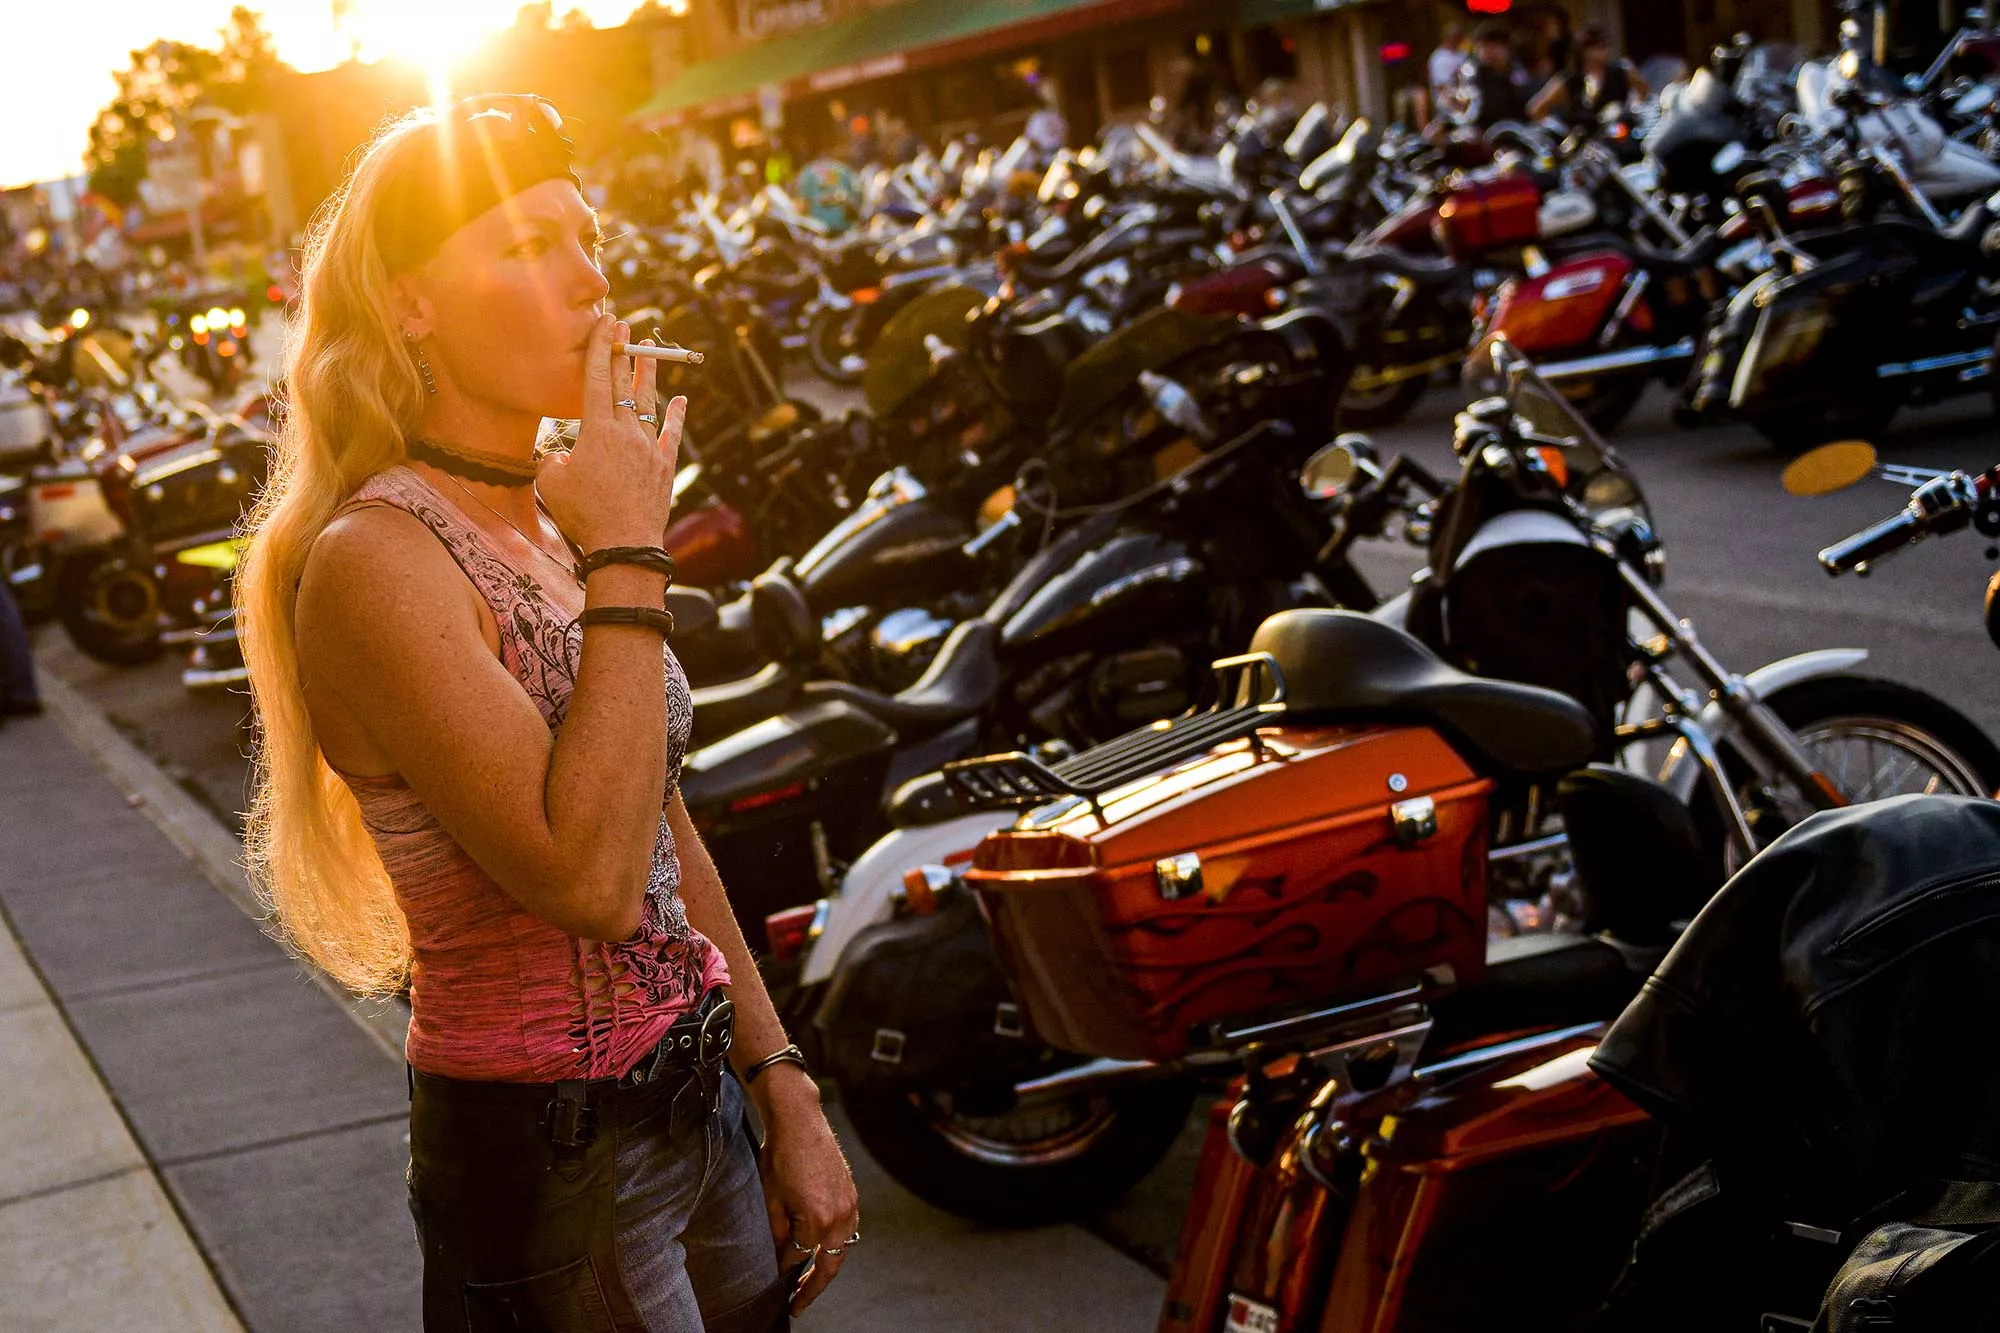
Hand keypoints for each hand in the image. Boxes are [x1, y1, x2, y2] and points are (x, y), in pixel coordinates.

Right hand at [536, 314, 688, 551]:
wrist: (624, 545)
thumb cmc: (582, 515)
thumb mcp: (551, 484)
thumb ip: (552, 460)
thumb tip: (559, 456)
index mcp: (597, 431)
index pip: (598, 378)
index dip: (600, 347)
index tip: (606, 322)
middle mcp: (626, 433)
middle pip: (624, 384)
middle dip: (623, 352)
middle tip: (625, 326)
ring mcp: (649, 449)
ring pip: (649, 403)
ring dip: (649, 375)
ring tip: (651, 351)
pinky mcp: (664, 467)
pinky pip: (672, 435)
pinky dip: (676, 417)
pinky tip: (681, 400)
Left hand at [760, 1076, 859, 1315]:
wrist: (800, 1121)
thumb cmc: (780, 1156)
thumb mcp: (771, 1199)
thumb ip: (778, 1234)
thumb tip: (782, 1257)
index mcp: (816, 1219)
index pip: (799, 1258)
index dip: (784, 1270)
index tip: (775, 1281)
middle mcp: (839, 1215)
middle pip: (829, 1264)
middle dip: (813, 1288)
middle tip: (798, 1304)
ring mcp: (850, 1204)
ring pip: (843, 1250)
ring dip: (828, 1268)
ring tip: (812, 1283)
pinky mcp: (852, 1194)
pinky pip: (849, 1230)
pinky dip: (838, 1245)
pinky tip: (826, 1250)